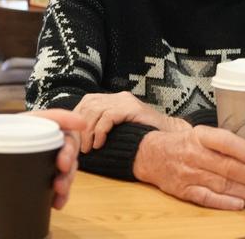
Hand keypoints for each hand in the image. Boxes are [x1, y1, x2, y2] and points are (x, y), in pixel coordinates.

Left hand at [0, 109, 85, 209]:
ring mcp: (51, 157)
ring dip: (68, 178)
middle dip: (69, 155)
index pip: (55, 117)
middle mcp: (48, 139)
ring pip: (69, 165)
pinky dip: (62, 193)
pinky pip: (62, 182)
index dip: (69, 118)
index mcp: (34, 123)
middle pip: (67, 142)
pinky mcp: (49, 173)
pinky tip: (57, 203)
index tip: (81, 124)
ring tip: (59, 190)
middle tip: (61, 167)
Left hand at [72, 91, 188, 152]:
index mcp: (114, 100)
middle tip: (78, 147)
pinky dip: (100, 131)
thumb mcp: (121, 130)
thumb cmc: (145, 137)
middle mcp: (118, 97)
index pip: (87, 102)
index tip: (73, 137)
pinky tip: (99, 144)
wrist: (171, 135)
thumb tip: (82, 141)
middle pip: (88, 104)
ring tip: (88, 149)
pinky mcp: (132, 108)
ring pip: (95, 109)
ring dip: (88, 131)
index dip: (76, 118)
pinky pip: (108, 116)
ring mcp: (126, 101)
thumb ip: (105, 128)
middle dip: (80, 127)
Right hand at [132, 125, 244, 209]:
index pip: (225, 141)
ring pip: (222, 185)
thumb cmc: (182, 143)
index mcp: (199, 136)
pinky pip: (207, 198)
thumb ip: (222, 141)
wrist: (150, 154)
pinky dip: (224, 203)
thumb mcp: (199, 133)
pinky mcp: (184, 191)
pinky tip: (240, 204)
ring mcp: (188, 174)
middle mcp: (194, 154)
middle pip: (228, 167)